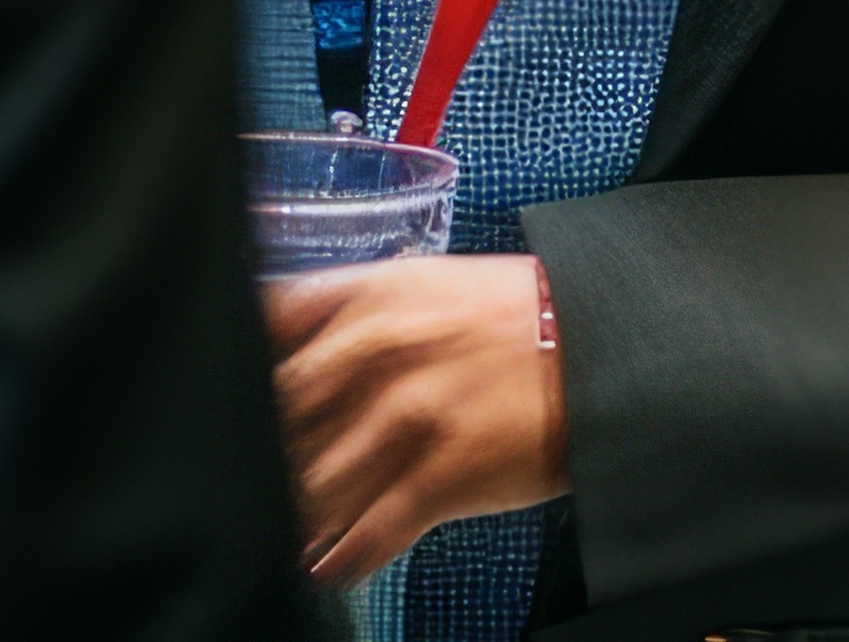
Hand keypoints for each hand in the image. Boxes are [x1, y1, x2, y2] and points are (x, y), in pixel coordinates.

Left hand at [265, 250, 575, 584]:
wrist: (615, 348)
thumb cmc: (524, 319)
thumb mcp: (427, 283)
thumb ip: (350, 307)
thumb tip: (283, 349)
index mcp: (372, 298)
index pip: (264, 330)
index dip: (237, 374)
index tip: (233, 402)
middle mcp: (380, 355)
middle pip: (277, 418)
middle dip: (261, 453)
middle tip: (253, 479)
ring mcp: (408, 419)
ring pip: (310, 485)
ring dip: (295, 514)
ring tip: (290, 528)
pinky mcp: (442, 478)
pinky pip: (364, 536)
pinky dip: (340, 558)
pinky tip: (331, 564)